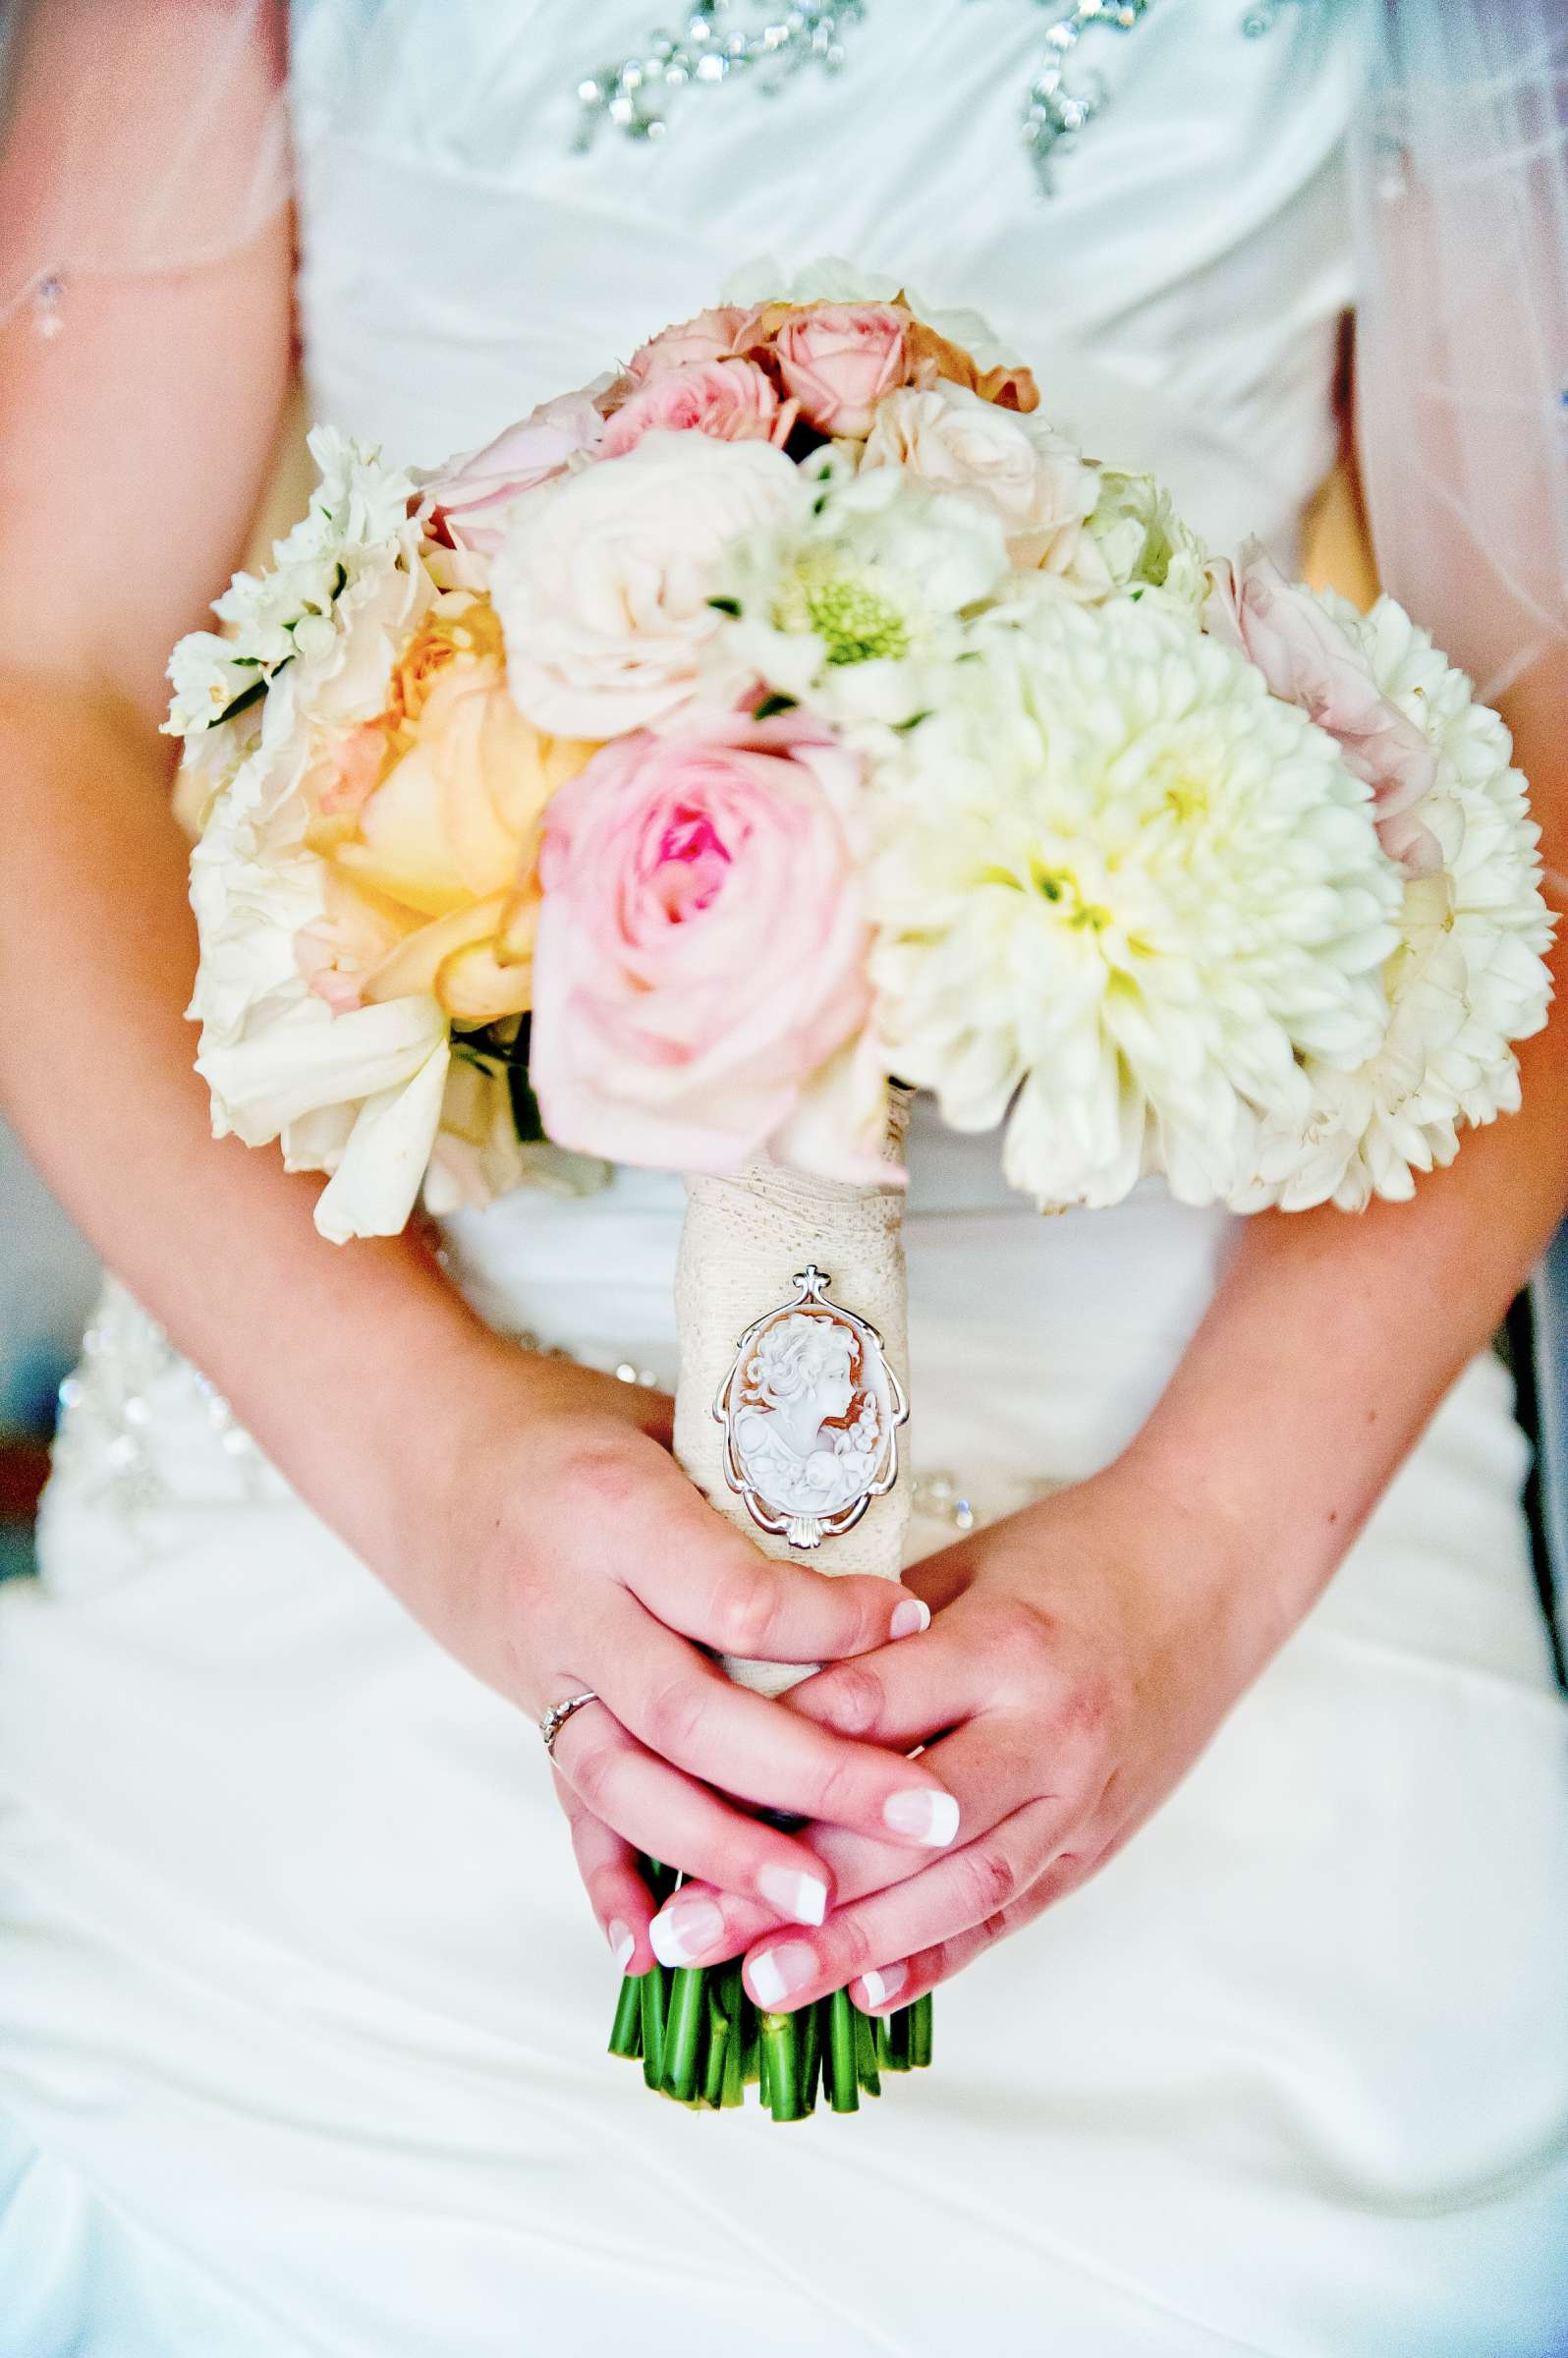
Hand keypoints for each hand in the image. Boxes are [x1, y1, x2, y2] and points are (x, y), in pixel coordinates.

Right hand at [398, 1346, 956, 1969]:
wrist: (419, 1449)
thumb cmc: (561, 1422)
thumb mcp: (665, 1421)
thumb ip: (756, 1491)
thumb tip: (876, 1548)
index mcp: (613, 1513)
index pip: (737, 1596)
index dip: (835, 1621)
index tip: (913, 1621)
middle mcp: (570, 1606)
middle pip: (696, 1714)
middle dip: (815, 1777)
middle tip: (921, 1814)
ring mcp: (542, 1675)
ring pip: (630, 1785)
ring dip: (726, 1855)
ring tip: (819, 1906)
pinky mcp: (529, 1718)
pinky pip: (570, 1812)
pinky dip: (609, 1885)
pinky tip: (658, 1952)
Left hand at [639, 1462, 1273, 2012]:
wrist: (1209, 1573)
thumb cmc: (1071, 1553)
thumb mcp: (964, 1564)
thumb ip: (870, 1633)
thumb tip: (748, 1691)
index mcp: (1002, 1645)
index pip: (869, 1710)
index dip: (772, 1753)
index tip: (681, 1793)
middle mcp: (1045, 1733)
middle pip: (902, 1828)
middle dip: (789, 1885)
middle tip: (690, 1928)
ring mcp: (1079, 1801)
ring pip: (956, 1893)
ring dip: (854, 1947)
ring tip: (759, 1985)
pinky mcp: (1095, 1843)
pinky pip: (1010, 1913)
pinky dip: (938, 1959)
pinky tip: (865, 1992)